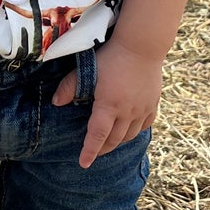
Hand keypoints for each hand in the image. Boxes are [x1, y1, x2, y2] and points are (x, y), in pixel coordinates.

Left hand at [53, 39, 161, 168]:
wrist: (142, 46)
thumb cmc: (112, 56)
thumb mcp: (88, 69)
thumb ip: (69, 86)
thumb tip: (56, 102)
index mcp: (109, 105)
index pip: (97, 135)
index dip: (90, 151)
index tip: (84, 163)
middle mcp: (127, 112)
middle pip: (113, 139)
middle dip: (102, 148)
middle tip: (94, 152)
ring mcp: (142, 109)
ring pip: (129, 135)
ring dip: (117, 141)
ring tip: (109, 142)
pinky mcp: (152, 104)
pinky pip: (144, 125)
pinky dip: (134, 132)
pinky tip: (129, 130)